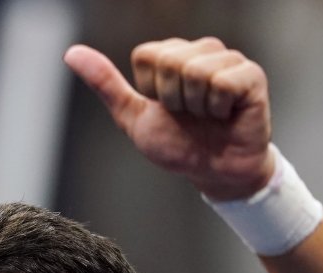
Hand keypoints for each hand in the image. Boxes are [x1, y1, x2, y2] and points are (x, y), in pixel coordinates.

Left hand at [65, 37, 273, 200]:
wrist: (214, 172)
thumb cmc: (178, 145)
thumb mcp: (134, 117)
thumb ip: (106, 84)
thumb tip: (71, 53)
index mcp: (171, 55)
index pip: (146, 55)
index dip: (150, 90)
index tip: (165, 109)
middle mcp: (200, 50)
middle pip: (170, 60)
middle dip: (173, 99)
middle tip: (188, 115)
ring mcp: (227, 60)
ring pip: (195, 71)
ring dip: (197, 106)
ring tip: (207, 117)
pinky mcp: (251, 75)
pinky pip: (223, 82)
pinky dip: (218, 108)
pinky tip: (225, 115)